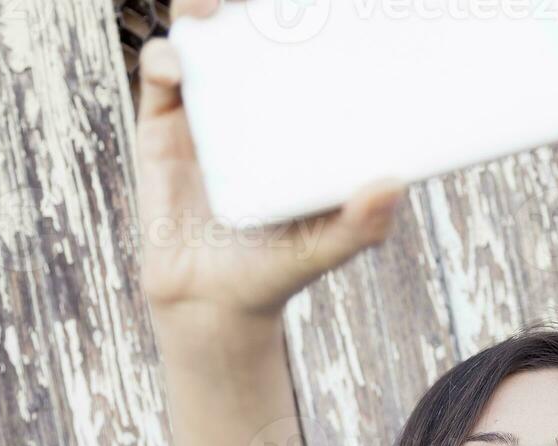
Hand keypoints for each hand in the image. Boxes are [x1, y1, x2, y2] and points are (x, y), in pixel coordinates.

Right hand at [135, 0, 405, 320]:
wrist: (213, 303)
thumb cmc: (280, 267)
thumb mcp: (329, 246)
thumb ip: (363, 223)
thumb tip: (396, 184)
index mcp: (294, 122)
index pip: (302, 58)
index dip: (307, 23)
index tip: (325, 8)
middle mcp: (251, 107)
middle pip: (248, 37)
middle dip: (250, 7)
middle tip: (265, 1)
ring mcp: (206, 113)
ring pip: (200, 43)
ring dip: (202, 14)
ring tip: (211, 9)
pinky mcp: (162, 129)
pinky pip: (161, 78)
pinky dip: (166, 61)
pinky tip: (177, 66)